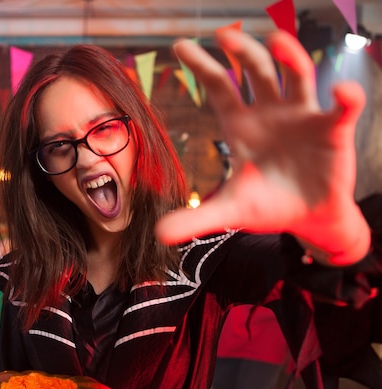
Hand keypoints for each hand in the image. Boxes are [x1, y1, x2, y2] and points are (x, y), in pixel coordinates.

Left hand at [155, 30, 368, 264]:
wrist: (307, 219)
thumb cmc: (268, 207)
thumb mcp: (230, 211)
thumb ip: (197, 219)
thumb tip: (160, 235)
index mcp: (240, 125)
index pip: (219, 86)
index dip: (201, 65)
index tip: (180, 44)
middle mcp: (269, 112)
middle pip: (255, 71)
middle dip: (241, 51)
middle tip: (224, 35)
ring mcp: (301, 117)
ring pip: (296, 75)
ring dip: (288, 56)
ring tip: (276, 40)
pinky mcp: (331, 130)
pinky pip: (341, 108)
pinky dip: (345, 98)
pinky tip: (342, 92)